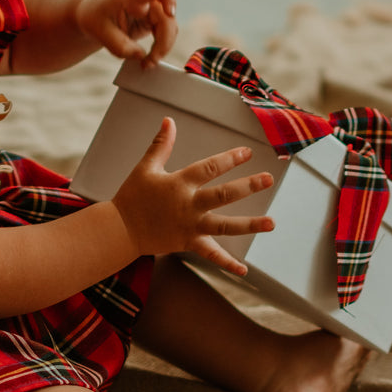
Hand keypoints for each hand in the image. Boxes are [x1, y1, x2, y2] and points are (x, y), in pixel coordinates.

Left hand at [76, 0, 177, 66]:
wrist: (91, 16)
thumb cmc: (94, 18)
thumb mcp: (100, 34)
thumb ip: (120, 46)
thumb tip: (141, 55)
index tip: (170, 12)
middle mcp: (144, 1)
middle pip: (167, 16)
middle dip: (164, 41)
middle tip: (151, 60)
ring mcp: (151, 11)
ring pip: (170, 27)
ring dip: (164, 47)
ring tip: (147, 63)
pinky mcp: (153, 22)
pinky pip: (165, 34)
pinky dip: (160, 48)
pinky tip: (148, 59)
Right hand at [109, 117, 274, 275]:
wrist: (120, 230)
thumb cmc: (132, 196)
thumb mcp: (146, 167)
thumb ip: (161, 144)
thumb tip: (169, 120)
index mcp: (179, 183)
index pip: (209, 168)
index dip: (229, 159)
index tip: (247, 153)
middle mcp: (188, 205)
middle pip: (223, 195)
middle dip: (247, 186)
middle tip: (268, 179)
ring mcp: (190, 226)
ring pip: (224, 226)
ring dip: (249, 225)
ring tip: (272, 223)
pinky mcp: (188, 243)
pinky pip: (211, 255)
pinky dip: (227, 264)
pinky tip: (244, 270)